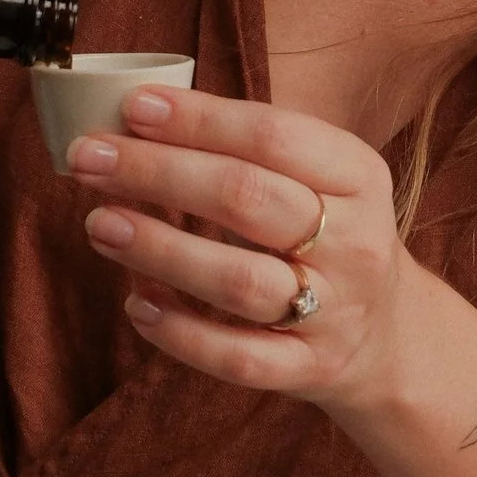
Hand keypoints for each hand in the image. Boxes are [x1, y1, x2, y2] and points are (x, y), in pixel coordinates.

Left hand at [66, 87, 421, 421]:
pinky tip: (137, 303)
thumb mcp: (319, 180)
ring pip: (239, 280)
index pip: (274, 137)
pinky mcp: (308, 370)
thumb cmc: (328, 236)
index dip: (199, 119)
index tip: (132, 106)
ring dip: (160, 248)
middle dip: (159, 172)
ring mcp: (334, 312)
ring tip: (99, 223)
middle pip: (248, 199)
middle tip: (89, 157)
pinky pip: (238, 357)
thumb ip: (248, 150)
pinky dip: (181, 333)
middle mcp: (355, 244)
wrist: (387, 337)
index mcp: (358, 178)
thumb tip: (139, 118)